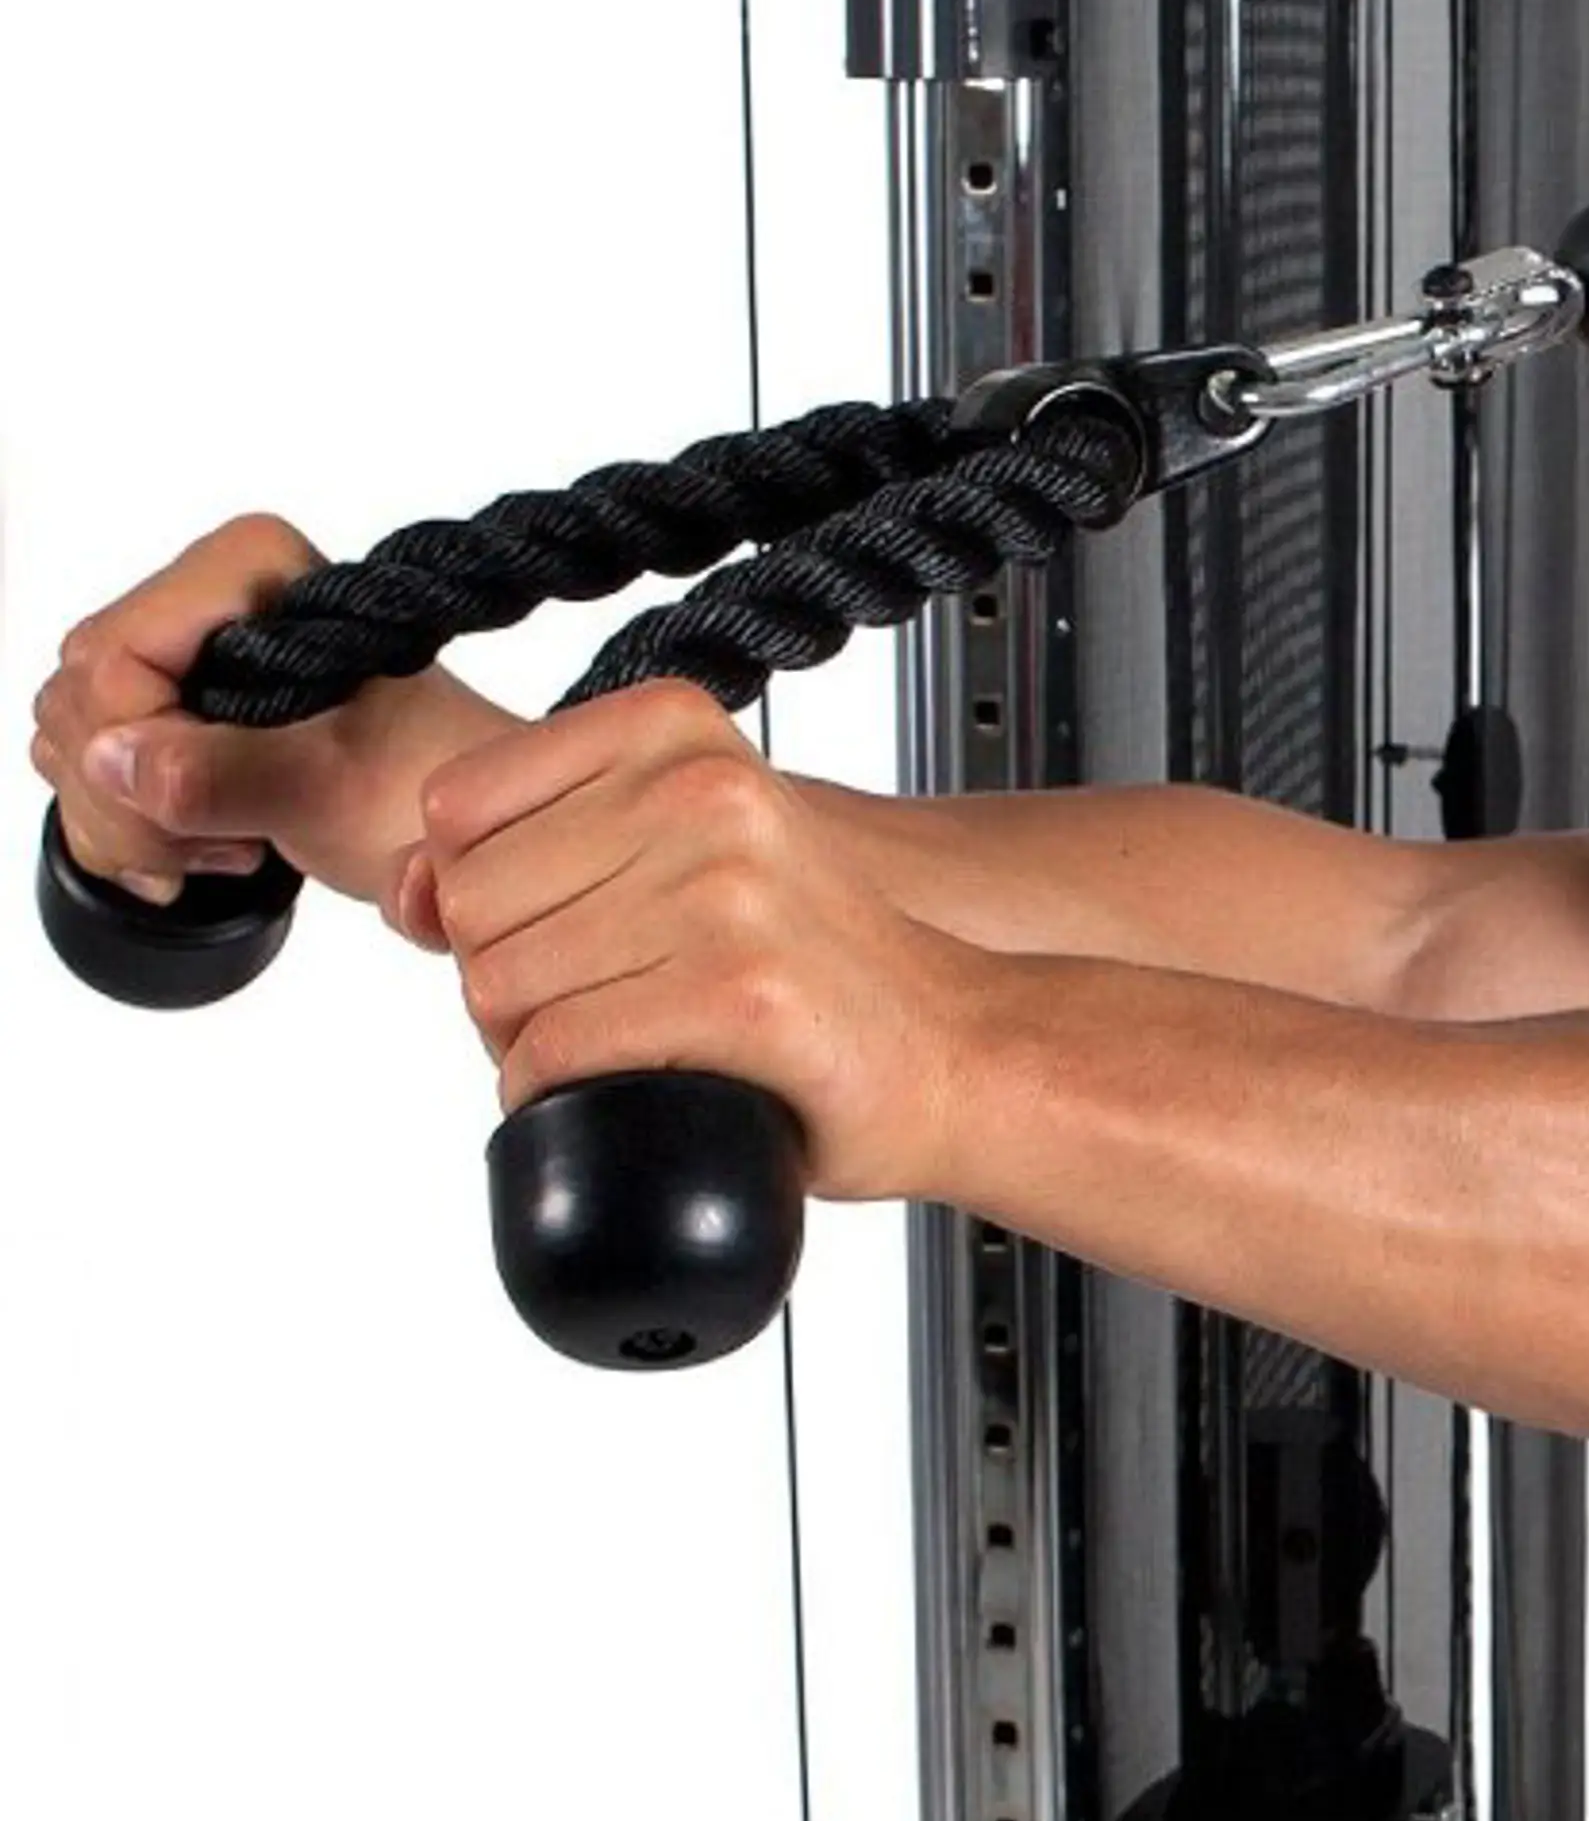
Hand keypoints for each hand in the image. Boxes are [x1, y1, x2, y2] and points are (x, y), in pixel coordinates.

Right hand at [31, 513, 516, 911]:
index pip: (114, 656)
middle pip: (78, 698)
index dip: (133, 743)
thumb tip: (115, 754)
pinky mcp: (172, 708)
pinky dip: (121, 827)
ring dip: (125, 821)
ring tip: (222, 847)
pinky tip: (192, 850)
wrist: (462, 824)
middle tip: (214, 843)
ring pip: (70, 738)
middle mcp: (208, 596)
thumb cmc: (426, 791)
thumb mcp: (327, 792)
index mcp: (252, 571)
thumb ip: (219, 775)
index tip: (195, 803)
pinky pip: (81, 765)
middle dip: (124, 794)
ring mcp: (184, 655)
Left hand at [404, 680, 983, 1203]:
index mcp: (677, 726)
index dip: (485, 894)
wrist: (956, 1044)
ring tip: (639, 1037)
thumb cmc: (810, 958)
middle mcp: (703, 789)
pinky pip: (553, 1055)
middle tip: (616, 997)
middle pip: (470, 908)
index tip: (576, 921)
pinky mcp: (740, 992)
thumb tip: (400, 884)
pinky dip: (559, 1094)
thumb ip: (530, 844)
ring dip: (536, 1044)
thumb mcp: (675, 852)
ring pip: (499, 989)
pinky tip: (638, 1082)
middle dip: (509, 979)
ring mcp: (726, 889)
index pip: (456, 808)